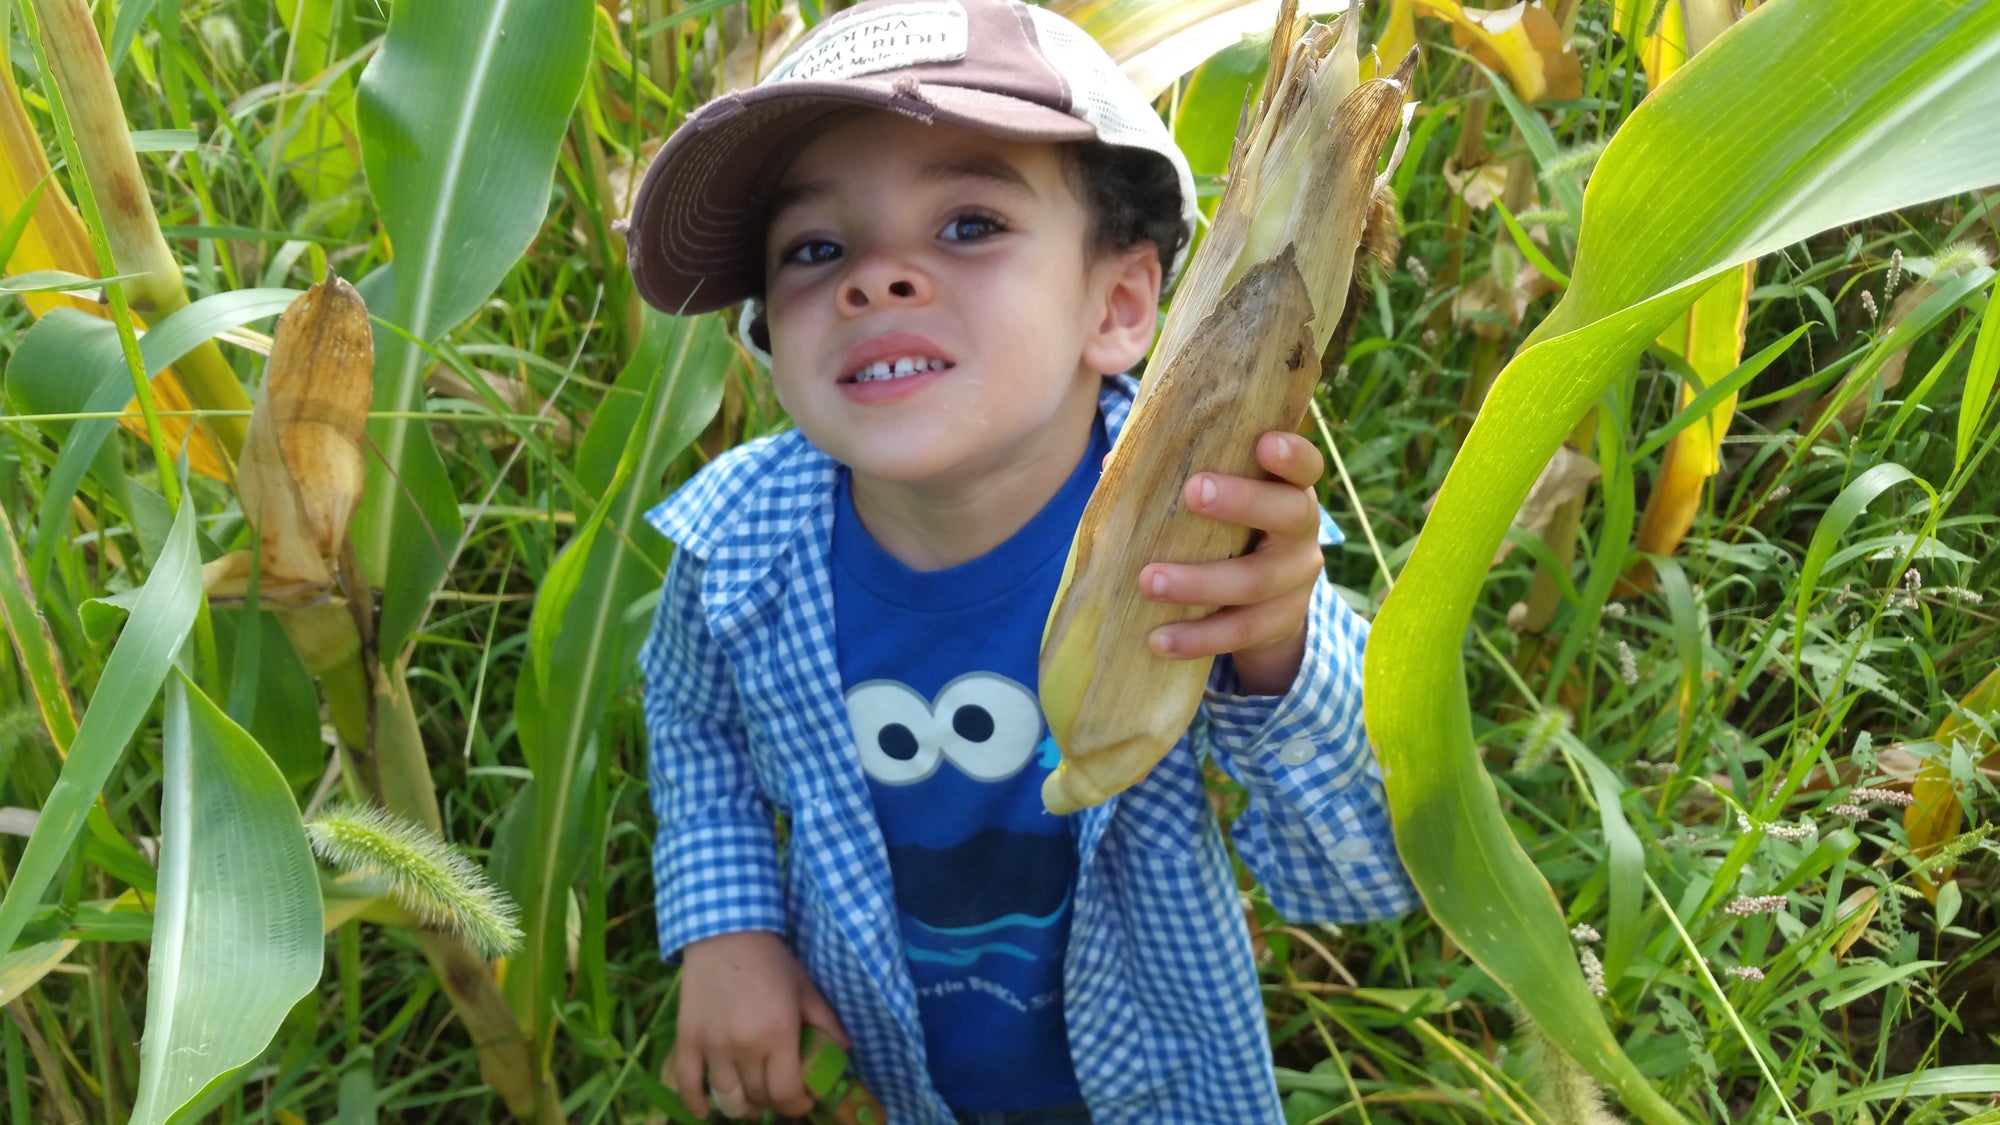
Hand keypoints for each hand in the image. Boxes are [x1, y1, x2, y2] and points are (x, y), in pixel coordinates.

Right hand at [666, 930, 848, 1119]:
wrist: (725, 933)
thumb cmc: (771, 961)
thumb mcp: (806, 989)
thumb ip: (826, 1024)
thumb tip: (844, 1052)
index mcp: (777, 1033)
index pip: (787, 1093)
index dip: (798, 1106)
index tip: (803, 1102)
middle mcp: (744, 1045)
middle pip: (758, 1097)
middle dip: (772, 1102)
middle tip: (778, 1092)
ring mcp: (712, 1044)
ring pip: (726, 1098)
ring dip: (741, 1107)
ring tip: (750, 1100)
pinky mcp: (687, 1039)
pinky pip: (687, 1084)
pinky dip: (695, 1104)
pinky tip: (704, 1111)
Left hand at [1138, 430, 1324, 695]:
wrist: (1267, 602)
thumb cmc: (1229, 528)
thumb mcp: (1218, 500)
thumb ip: (1179, 476)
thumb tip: (1110, 463)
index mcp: (1288, 488)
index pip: (1305, 465)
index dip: (1292, 453)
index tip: (1264, 442)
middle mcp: (1302, 530)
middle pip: (1288, 513)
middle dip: (1242, 501)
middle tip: (1194, 492)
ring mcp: (1296, 580)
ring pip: (1256, 581)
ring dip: (1200, 581)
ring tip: (1148, 582)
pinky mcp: (1281, 623)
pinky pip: (1241, 631)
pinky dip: (1198, 637)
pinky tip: (1159, 640)